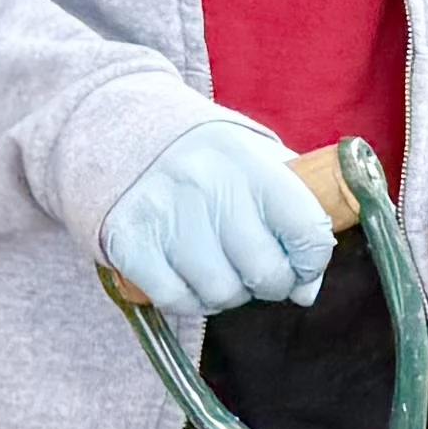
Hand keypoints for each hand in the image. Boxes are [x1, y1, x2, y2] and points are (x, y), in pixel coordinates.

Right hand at [105, 113, 334, 318]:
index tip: (302, 265)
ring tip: (221, 271)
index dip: (311, 262)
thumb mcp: (256, 157)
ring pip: (220, 293)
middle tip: (258, 273)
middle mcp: (208, 184)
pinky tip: (187, 279)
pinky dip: (188, 300)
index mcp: (249, 160)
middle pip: (264, 271)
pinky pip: (175, 299)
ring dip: (228, 294)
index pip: (307, 230)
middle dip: (271, 284)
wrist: (116, 128)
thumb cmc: (203, 153)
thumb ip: (293, 212)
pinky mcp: (127, 240)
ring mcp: (164, 213)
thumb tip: (305, 288)